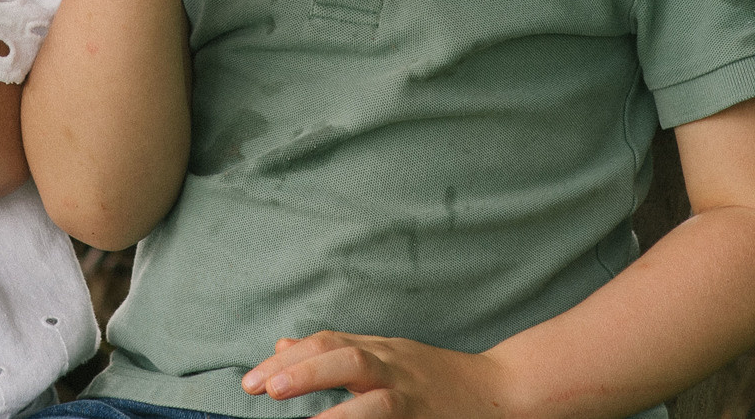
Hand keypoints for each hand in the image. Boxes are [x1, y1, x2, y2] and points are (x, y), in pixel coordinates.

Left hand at [244, 330, 511, 417]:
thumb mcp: (385, 354)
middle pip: (347, 356)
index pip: (327, 343)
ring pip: (374, 395)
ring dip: (334, 404)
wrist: (502, 390)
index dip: (288, 359)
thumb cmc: (435, 377)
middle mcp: (395, 368)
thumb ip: (336, 351)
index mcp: (380, 350)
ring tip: (299, 417)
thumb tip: (281, 349)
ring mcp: (414, 396)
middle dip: (304, 370)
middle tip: (263, 388)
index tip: (252, 381)